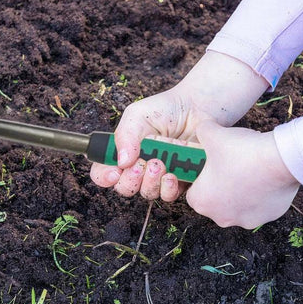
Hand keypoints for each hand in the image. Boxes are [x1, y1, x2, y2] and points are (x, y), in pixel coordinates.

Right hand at [89, 90, 208, 200]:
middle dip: (130, 180)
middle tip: (140, 165)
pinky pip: (167, 196)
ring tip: (159, 164)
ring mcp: (158, 176)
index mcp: (123, 151)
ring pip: (146, 193)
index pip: (103, 172)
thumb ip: (125, 136)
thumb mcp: (138, 116)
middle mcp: (139, 166)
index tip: (115, 171)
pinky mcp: (178, 181)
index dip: (104, 177)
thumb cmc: (166, 109)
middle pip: (124, 187)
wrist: (198, 107)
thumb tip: (121, 161)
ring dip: (150, 182)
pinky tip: (172, 174)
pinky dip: (168, 188)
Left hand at [186, 120, 299, 228]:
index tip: (208, 166)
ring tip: (248, 169)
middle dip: (220, 185)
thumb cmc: (241, 151)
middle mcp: (221, 218)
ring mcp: (247, 220)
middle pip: (216, 201)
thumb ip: (201, 131)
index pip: (193, 192)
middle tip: (229, 165)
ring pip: (238, 204)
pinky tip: (264, 176)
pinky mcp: (269, 216)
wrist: (281, 159)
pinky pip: (260, 205)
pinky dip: (260, 193)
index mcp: (202, 203)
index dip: (200, 178)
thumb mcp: (211, 134)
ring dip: (241, 190)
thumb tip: (202, 128)